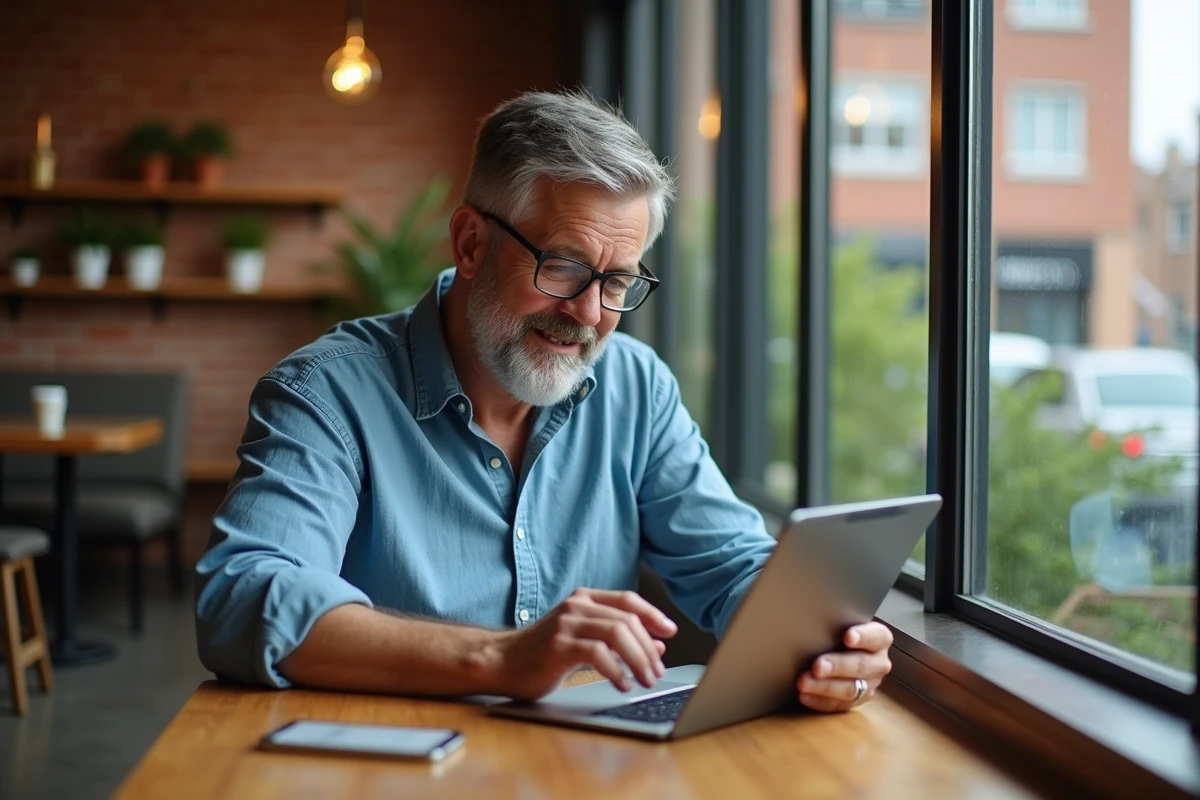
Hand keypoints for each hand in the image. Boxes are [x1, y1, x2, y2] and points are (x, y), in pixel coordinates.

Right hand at [488, 588, 677, 700]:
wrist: (500, 662)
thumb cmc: (542, 653)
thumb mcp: (584, 642)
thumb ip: (617, 641)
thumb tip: (656, 645)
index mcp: (583, 599)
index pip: (627, 600)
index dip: (653, 615)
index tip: (671, 631)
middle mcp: (576, 605)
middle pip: (627, 619)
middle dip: (648, 647)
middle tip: (657, 671)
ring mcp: (566, 623)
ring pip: (617, 633)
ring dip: (638, 659)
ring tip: (645, 679)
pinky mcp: (558, 645)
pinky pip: (597, 654)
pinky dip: (616, 671)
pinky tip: (622, 684)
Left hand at [795, 621, 892, 712]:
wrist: (839, 648)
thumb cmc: (838, 631)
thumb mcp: (840, 623)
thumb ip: (834, 623)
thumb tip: (808, 619)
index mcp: (880, 639)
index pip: (876, 636)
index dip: (862, 636)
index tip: (847, 636)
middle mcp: (878, 662)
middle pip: (860, 665)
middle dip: (836, 666)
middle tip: (817, 666)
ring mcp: (870, 684)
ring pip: (850, 689)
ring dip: (824, 687)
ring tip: (804, 683)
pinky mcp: (857, 701)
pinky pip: (838, 704)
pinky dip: (819, 701)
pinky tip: (804, 696)